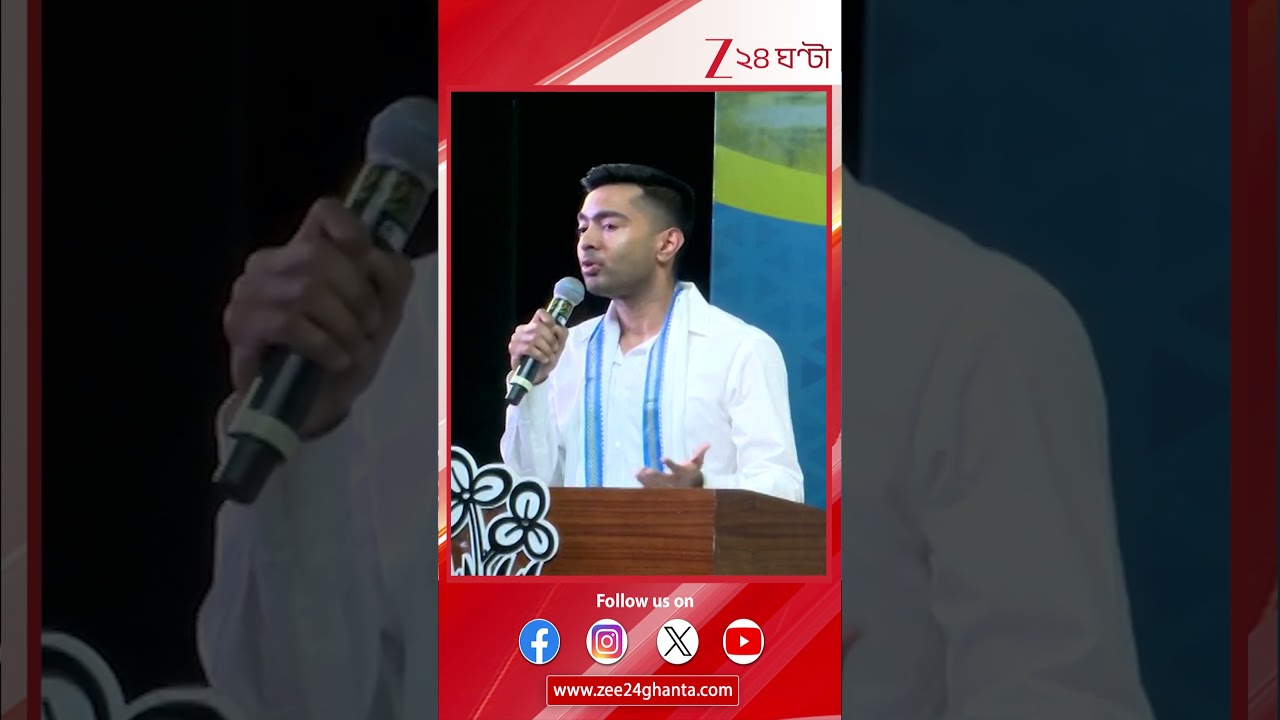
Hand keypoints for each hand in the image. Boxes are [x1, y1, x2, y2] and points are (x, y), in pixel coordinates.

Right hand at [222, 197, 414, 438]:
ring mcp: (248, 292)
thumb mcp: (380, 312)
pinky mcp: (240, 326)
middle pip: (319, 254)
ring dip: (343, 326)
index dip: (354, 234)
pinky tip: (335, 359)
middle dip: (357, 295)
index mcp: (303, 250)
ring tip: (353, 351)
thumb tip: (375, 258)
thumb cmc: (341, 351)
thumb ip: (389, 277)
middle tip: (369, 328)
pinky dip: (324, 344)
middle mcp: (268, 262)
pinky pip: (290, 323)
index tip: (371, 271)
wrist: (306, 405)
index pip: (325, 212)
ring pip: (307, 290)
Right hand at [507, 308, 568, 385]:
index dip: (549, 320)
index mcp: (533, 325)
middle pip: (539, 326)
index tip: (555, 332)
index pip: (540, 313)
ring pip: (534, 337)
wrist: (535, 376)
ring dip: (546, 349)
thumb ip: (561, 334)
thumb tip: (557, 328)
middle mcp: (523, 329)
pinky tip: (543, 359)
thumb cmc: (545, 358)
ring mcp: (516, 338)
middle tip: (554, 350)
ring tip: (549, 357)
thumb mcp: (558, 346)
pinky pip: (529, 348)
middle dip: (551, 340)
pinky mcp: (514, 349)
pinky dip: (540, 354)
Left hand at [636, 443, 709, 487]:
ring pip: (654, 485)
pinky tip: (637, 476)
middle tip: (646, 471)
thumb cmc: (691, 473)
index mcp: (680, 473)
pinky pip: (649, 489)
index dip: (669, 464)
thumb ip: (699, 454)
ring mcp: (664, 488)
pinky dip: (643, 484)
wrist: (691, 490)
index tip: (662, 458)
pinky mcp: (659, 491)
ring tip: (637, 472)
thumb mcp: (696, 464)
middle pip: (662, 479)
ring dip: (645, 480)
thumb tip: (708, 443)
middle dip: (654, 476)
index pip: (675, 468)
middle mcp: (672, 482)